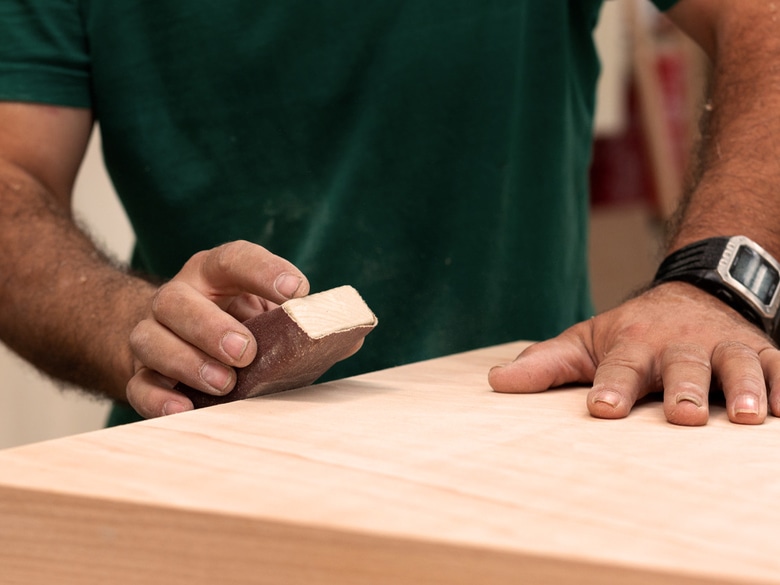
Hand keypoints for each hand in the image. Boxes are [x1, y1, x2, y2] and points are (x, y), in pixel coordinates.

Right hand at [126, 240, 309, 417]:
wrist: (183, 345)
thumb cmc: (241, 328)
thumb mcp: (270, 317)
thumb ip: (305, 323)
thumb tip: (351, 334)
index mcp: (215, 274)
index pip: (234, 259)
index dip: (264, 270)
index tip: (297, 291)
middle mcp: (179, 298)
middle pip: (176, 300)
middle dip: (211, 327)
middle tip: (246, 352)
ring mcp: (154, 335)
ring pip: (150, 340)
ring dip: (187, 362)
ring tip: (225, 384)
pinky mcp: (141, 376)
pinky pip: (138, 385)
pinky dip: (159, 399)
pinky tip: (185, 409)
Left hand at [488, 282, 779, 424]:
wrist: (689, 293)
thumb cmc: (629, 333)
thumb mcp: (584, 342)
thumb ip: (545, 364)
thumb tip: (495, 382)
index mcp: (631, 345)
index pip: (618, 367)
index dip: (611, 386)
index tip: (603, 407)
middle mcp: (676, 345)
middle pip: (680, 366)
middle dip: (683, 389)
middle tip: (683, 415)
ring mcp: (719, 346)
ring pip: (735, 364)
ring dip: (744, 388)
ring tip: (749, 416)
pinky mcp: (757, 350)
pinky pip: (778, 364)